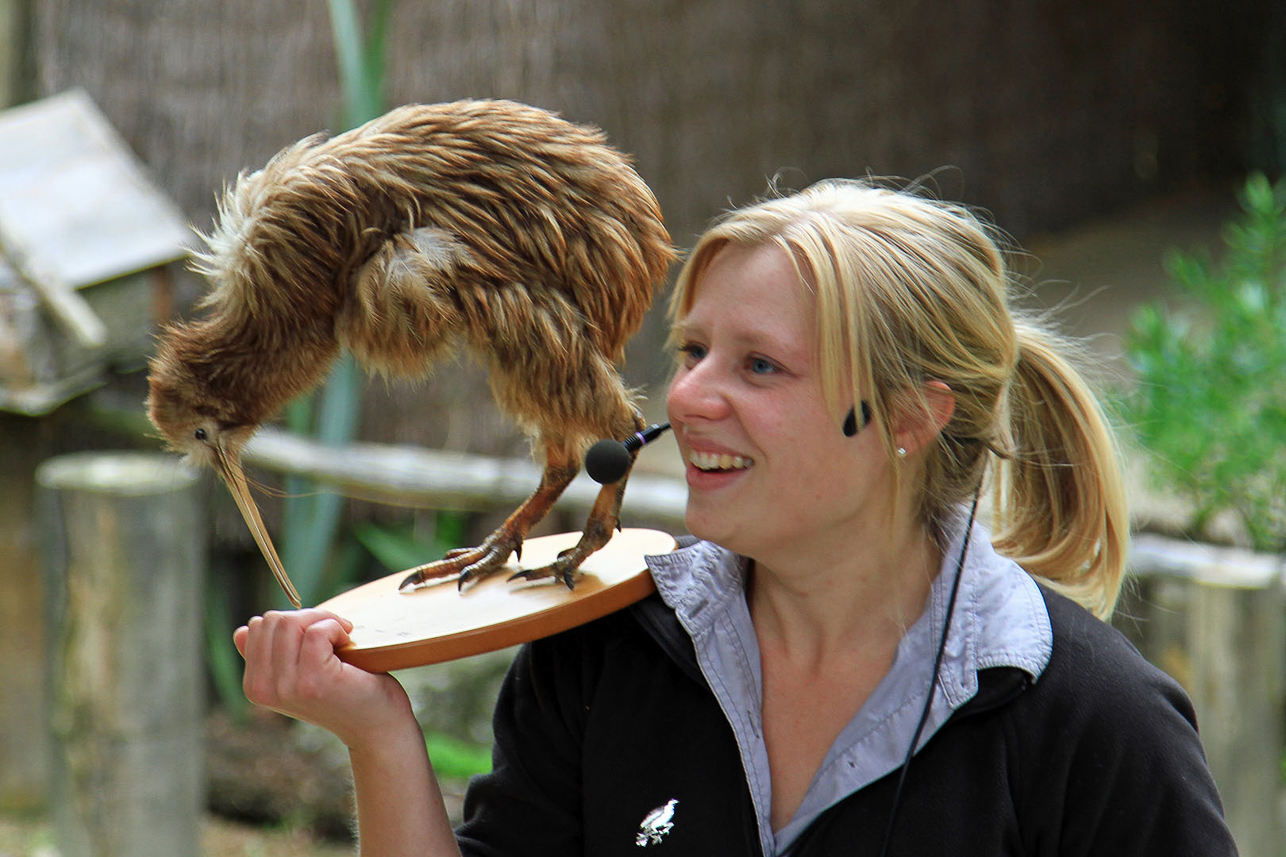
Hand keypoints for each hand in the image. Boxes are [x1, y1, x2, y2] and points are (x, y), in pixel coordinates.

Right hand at [234, 609, 414, 749]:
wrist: (376, 726)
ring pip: (291, 622)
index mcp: (254, 685)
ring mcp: (286, 686)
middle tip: (335, 633)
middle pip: (273, 620)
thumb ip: (271, 654)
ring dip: (324, 620)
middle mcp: (263, 689)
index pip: (255, 627)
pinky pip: (317, 631)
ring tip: (341, 638)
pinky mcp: (312, 681)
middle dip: (308, 616)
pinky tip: (348, 643)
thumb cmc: (344, 692)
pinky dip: (337, 627)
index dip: (292, 622)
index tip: (318, 635)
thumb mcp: (300, 672)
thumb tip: (240, 631)